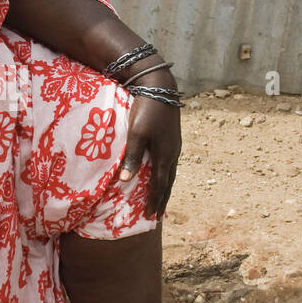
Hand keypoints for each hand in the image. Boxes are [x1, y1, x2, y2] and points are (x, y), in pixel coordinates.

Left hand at [118, 74, 181, 219]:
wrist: (160, 87)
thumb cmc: (145, 110)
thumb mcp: (136, 133)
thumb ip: (132, 157)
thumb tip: (126, 181)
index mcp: (164, 154)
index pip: (160, 184)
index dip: (155, 200)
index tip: (151, 215)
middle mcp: (173, 153)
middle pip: (168, 182)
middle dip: (162, 199)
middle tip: (157, 214)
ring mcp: (175, 145)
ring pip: (171, 172)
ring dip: (166, 187)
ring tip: (162, 199)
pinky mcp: (173, 138)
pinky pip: (171, 163)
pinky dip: (167, 175)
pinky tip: (163, 174)